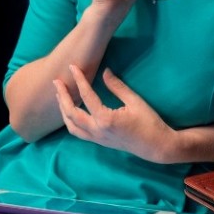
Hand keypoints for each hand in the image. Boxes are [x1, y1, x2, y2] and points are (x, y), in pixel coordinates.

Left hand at [55, 66, 173, 162]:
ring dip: (63, 110)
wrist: (156, 147)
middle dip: (62, 96)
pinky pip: (78, 132)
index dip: (79, 79)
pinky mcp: (99, 142)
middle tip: (56, 81)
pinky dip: (70, 121)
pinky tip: (70, 111)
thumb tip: (104, 71)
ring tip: (59, 95)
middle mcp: (97, 131)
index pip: (87, 96)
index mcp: (105, 119)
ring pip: (71, 126)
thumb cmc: (149, 122)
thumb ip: (117, 86)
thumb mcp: (135, 101)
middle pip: (71, 113)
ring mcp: (97, 139)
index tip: (73, 67)